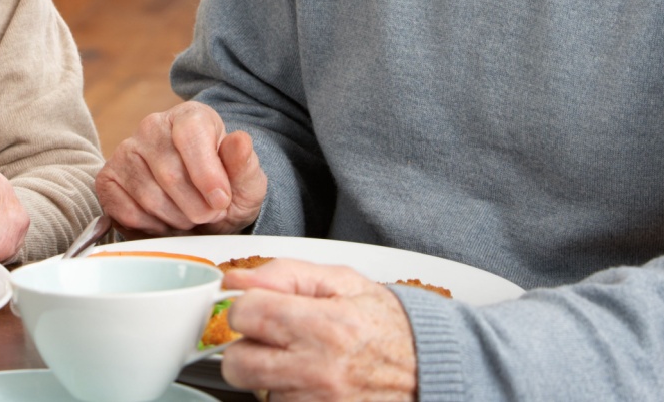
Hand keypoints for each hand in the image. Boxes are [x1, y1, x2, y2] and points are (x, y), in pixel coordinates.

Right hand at [95, 101, 265, 234]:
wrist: (200, 208)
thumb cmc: (223, 191)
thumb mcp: (247, 183)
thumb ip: (244, 164)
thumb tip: (239, 141)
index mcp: (190, 117)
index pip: (190, 136)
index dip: (206, 174)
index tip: (221, 201)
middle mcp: (152, 126)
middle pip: (169, 173)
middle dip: (196, 207)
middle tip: (209, 215)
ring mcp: (125, 152)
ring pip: (148, 196)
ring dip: (175, 219)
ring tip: (189, 217)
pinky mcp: (107, 180)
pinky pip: (126, 212)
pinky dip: (151, 227)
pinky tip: (165, 221)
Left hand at [220, 259, 417, 401]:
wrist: (427, 370)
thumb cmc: (388, 325)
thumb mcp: (343, 281)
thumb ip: (285, 274)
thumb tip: (236, 281)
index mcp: (324, 326)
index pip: (245, 315)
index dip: (246, 307)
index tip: (259, 308)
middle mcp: (318, 371)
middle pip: (237, 363)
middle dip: (245, 347)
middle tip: (270, 338)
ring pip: (257, 389)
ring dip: (270, 374)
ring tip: (302, 359)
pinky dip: (288, 393)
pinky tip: (310, 381)